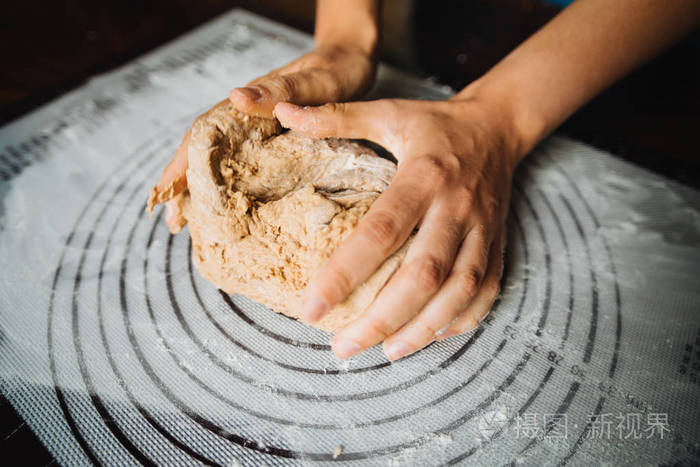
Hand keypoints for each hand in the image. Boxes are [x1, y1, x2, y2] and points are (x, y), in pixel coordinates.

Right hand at [148, 45, 375, 229]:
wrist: (351, 58)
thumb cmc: (337, 69)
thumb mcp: (315, 81)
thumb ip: (282, 90)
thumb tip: (236, 97)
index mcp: (250, 101)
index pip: (204, 133)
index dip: (183, 164)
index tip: (164, 193)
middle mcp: (248, 115)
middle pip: (206, 150)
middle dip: (185, 184)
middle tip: (173, 221)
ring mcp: (260, 126)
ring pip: (223, 158)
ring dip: (204, 186)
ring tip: (190, 218)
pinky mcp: (274, 136)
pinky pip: (246, 161)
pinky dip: (231, 182)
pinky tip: (229, 201)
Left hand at [273, 96, 525, 360]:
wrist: (500, 125)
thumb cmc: (434, 123)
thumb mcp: (388, 112)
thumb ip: (336, 117)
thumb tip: (284, 114)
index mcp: (423, 176)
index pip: (381, 232)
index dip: (345, 273)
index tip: (312, 307)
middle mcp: (455, 207)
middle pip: (423, 275)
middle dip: (382, 318)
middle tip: (343, 348)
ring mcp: (481, 229)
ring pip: (458, 290)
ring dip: (423, 328)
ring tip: (385, 351)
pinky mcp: (497, 242)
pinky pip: (486, 288)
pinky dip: (462, 319)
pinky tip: (434, 335)